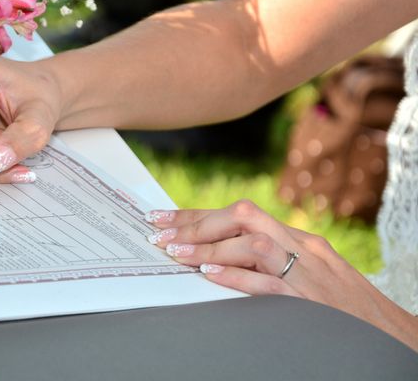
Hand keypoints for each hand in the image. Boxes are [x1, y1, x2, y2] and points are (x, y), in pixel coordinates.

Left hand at [146, 200, 417, 349]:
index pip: (239, 214)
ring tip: (175, 253)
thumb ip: (267, 260)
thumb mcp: (307, 271)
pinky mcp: (310, 302)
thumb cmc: (343, 305)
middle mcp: (301, 246)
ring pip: (252, 245)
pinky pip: (268, 284)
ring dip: (209, 248)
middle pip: (242, 218)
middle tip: (159, 231)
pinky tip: (207, 276)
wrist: (390, 333)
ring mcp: (307, 272)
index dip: (198, 215)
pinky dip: (236, 278)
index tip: (164, 218)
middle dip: (196, 222)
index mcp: (297, 237)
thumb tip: (214, 258)